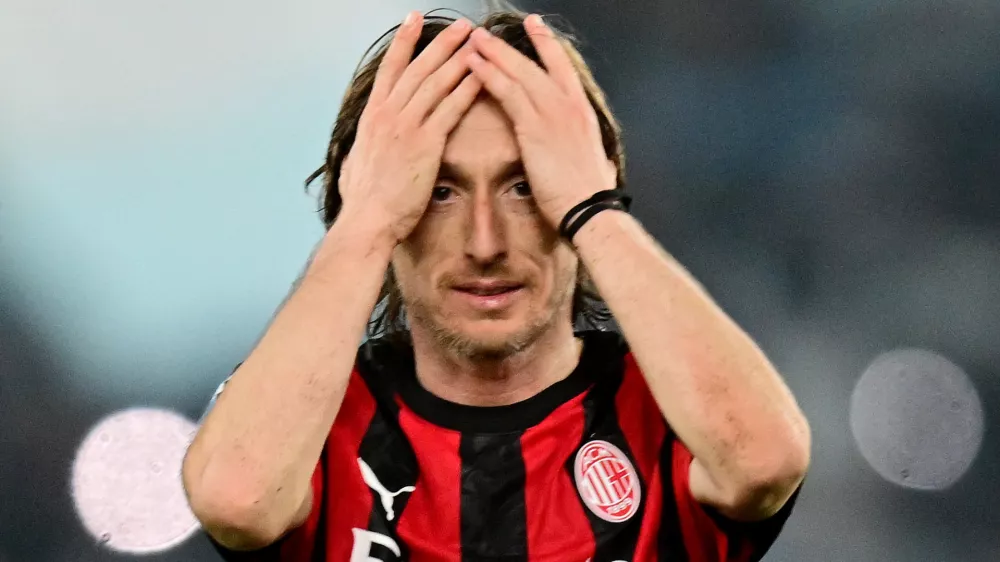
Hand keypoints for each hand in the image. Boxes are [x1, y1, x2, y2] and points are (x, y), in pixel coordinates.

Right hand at [338, 13, 481, 243]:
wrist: (368, 219)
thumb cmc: (362, 200)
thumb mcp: (354, 163)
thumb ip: (362, 148)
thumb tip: (361, 147)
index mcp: (372, 117)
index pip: (390, 70)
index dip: (403, 42)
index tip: (415, 20)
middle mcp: (388, 114)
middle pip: (418, 68)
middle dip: (441, 43)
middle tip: (462, 26)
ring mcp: (407, 127)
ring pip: (436, 83)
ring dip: (458, 58)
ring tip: (476, 41)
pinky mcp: (426, 144)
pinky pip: (450, 110)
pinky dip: (466, 90)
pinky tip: (481, 77)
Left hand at [465, 15, 616, 229]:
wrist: (590, 209)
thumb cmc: (591, 196)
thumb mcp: (600, 168)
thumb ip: (597, 158)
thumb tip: (603, 164)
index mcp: (584, 113)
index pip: (563, 68)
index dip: (546, 44)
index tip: (534, 26)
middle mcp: (569, 105)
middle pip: (534, 65)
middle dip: (508, 46)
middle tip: (487, 32)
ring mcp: (553, 113)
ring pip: (519, 73)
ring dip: (494, 54)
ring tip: (473, 40)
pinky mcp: (535, 128)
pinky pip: (508, 94)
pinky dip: (489, 76)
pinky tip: (473, 65)